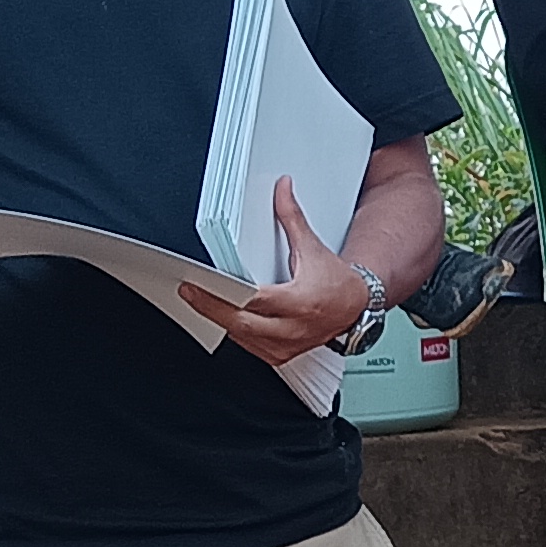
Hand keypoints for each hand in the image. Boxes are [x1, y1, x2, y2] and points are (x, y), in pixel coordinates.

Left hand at [186, 177, 373, 364]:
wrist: (356, 308)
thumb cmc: (337, 283)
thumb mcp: (313, 248)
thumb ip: (292, 219)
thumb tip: (282, 190)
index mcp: (301, 301)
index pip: (254, 300)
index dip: (224, 293)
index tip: (201, 283)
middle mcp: (293, 328)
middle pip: (241, 322)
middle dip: (210, 307)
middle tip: (189, 292)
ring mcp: (286, 346)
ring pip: (241, 338)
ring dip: (220, 320)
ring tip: (200, 300)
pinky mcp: (280, 355)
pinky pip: (248, 347)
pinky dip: (234, 331)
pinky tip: (223, 316)